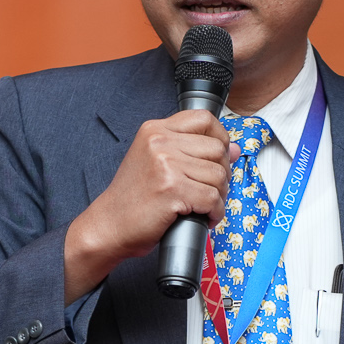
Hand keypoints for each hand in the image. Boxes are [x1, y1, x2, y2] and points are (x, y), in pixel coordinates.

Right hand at [64, 110, 230, 300]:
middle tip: (210, 190)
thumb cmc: (132, 198)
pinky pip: (213, 198)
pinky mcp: (172, 189)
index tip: (220, 156)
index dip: (220, 137)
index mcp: (155, 130)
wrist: (109, 225)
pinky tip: (204, 217)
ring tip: (204, 206)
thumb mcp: (157, 162)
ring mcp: (166, 164)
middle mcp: (159, 142)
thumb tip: (233, 148)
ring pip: (218, 175)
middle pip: (217, 149)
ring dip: (218, 196)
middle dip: (222, 173)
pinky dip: (215, 213)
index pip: (204, 119)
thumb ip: (192, 150)